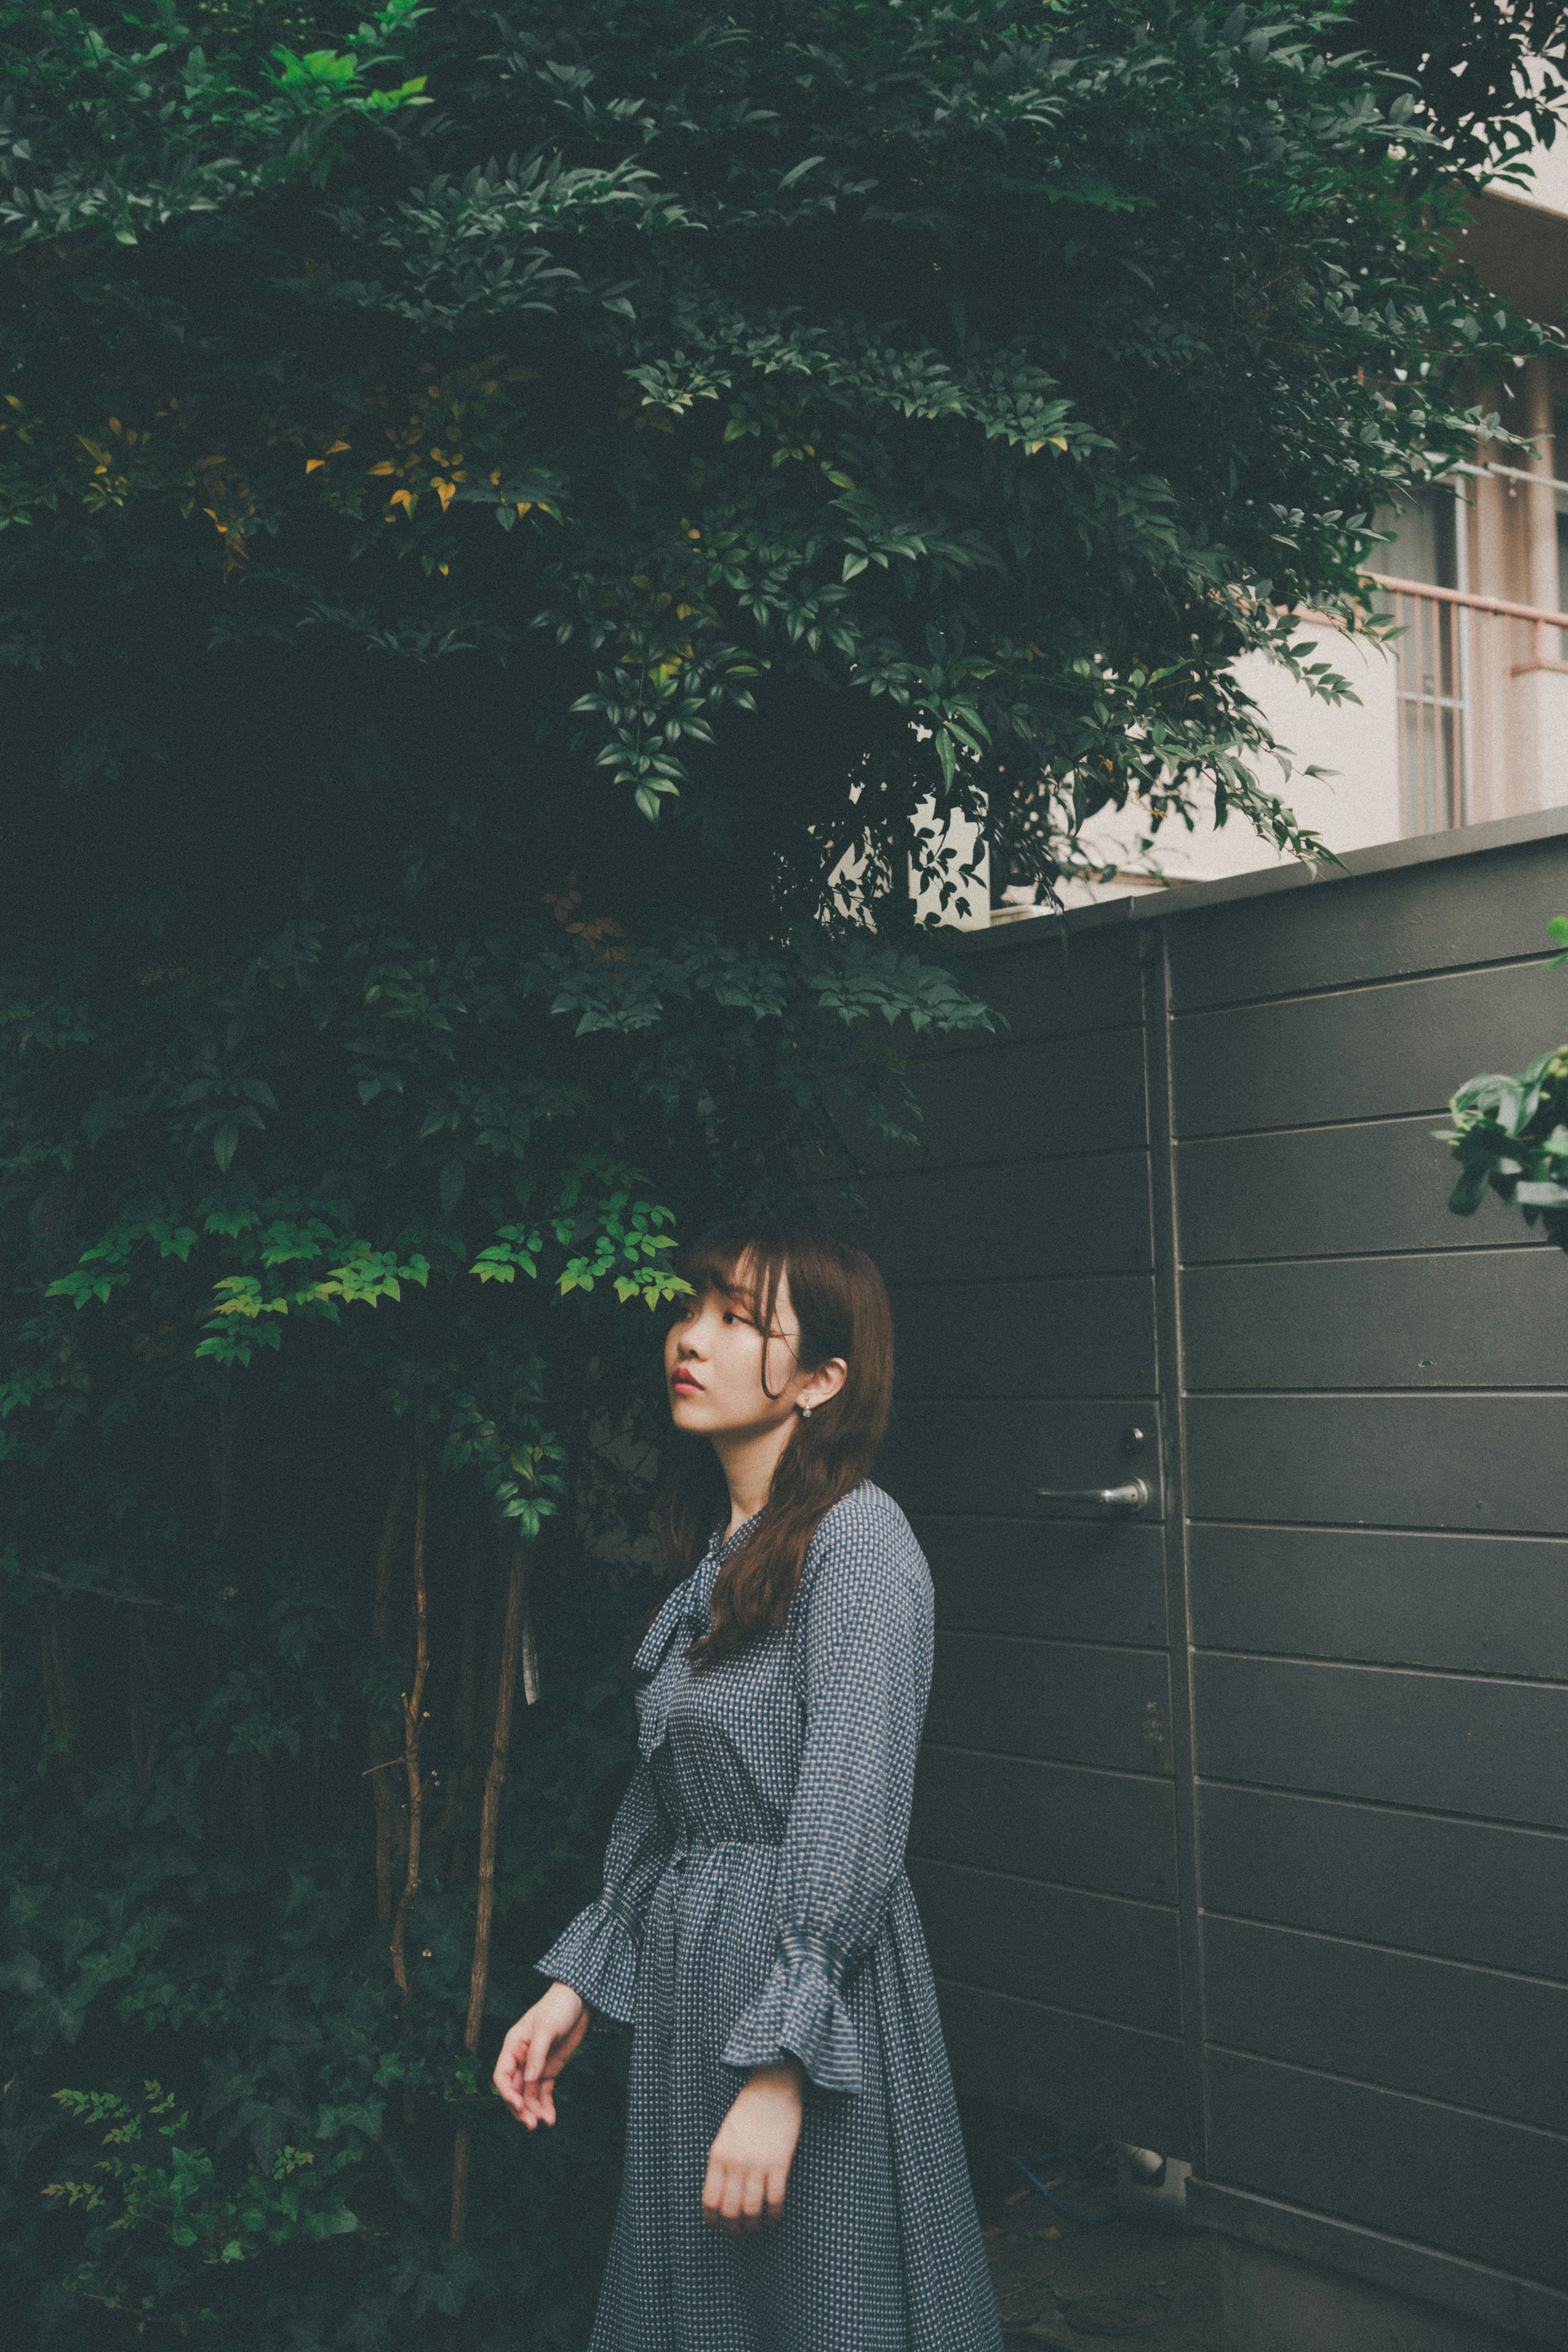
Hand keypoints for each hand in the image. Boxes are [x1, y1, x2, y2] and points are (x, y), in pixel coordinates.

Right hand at [493, 1982, 588, 2127]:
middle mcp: (521, 2059)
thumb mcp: (547, 2028)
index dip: (507, 2093)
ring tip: (545, 2122)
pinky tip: (551, 2117)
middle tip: (531, 2124)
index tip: (518, 2105)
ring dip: (534, 2110)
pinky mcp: (550, 2070)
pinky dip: (546, 2105)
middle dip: (520, 2108)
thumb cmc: (558, 2007)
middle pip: (515, 2090)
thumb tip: (529, 2079)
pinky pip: (544, 2092)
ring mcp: (536, 2066)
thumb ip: (537, 2054)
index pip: (502, 2075)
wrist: (579, 2001)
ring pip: (529, 2095)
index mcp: (513, 2046)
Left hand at [701, 2060, 803, 2233]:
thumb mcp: (725, 2136)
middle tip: (739, 2233)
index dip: (714, 2221)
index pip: (710, 2201)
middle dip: (734, 2229)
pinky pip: (776, 2200)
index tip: (719, 2227)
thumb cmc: (748, 2110)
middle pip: (730, 2212)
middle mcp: (735, 2164)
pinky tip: (774, 2219)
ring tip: (756, 2229)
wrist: (772, 2086)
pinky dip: (774, 2216)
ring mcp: (758, 2164)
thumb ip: (721, 2164)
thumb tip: (722, 2196)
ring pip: (752, 2211)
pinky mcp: (780, 2163)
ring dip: (754, 2227)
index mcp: (718, 2156)